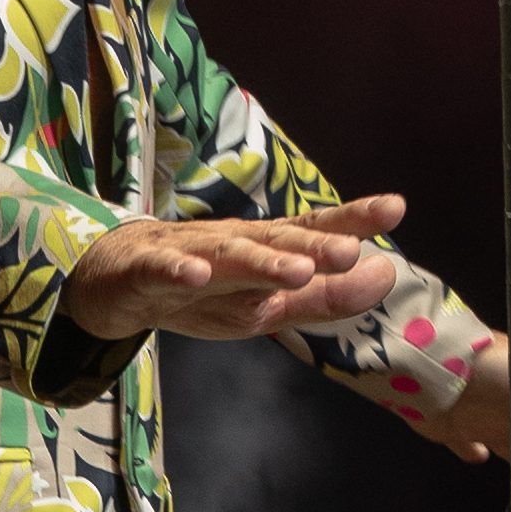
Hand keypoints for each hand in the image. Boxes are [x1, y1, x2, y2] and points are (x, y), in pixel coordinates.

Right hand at [64, 195, 409, 350]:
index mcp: (264, 252)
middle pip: (277, 242)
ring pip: (228, 255)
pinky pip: (163, 270)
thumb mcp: (268, 304)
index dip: (351, 220)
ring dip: (261, 261)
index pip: (312, 232)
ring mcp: (189, 255)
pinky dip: (179, 270)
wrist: (116, 283)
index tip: (394, 208)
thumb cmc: (201, 289)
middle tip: (352, 250)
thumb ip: (325, 296)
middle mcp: (233, 246)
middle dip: (314, 246)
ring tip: (297, 269)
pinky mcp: (147, 271)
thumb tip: (387, 274)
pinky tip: (198, 275)